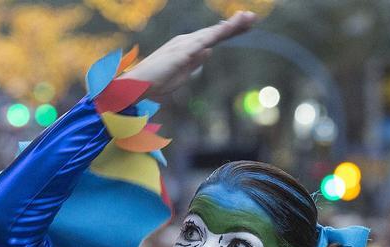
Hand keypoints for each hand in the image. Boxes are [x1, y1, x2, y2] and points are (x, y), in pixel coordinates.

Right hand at [123, 11, 256, 97]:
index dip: (228, 31)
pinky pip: (204, 40)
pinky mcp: (182, 51)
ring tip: (247, 18)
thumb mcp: (181, 74)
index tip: (244, 25)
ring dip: (230, 25)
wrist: (136, 85)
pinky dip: (217, 33)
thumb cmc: (155, 82)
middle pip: (215, 32)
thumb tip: (208, 51)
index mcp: (186, 47)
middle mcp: (186, 41)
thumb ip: (194, 62)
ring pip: (212, 33)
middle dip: (234, 25)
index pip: (211, 38)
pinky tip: (228, 28)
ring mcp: (184, 44)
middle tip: (253, 17)